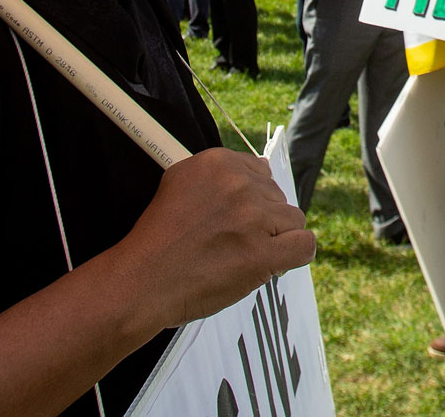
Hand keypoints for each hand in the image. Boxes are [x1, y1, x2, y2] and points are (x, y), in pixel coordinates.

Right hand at [106, 148, 314, 327]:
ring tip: (249, 255)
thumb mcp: (177, 185)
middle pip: (277, 196)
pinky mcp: (262, 253)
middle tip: (236, 242)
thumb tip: (262, 169)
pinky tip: (278, 263)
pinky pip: (303, 245)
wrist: (141, 281)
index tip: (236, 217)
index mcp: (216, 163)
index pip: (259, 171)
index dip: (251, 198)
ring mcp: (252, 218)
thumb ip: (218, 176)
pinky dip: (295, 255)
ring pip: (293, 220)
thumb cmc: (156, 241)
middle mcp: (238, 184)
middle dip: (263, 219)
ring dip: (277, 238)